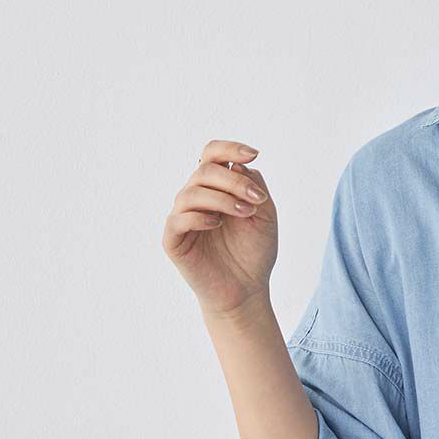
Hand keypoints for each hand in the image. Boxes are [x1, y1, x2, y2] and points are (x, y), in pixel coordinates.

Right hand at [162, 139, 277, 316]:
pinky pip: (178, 219)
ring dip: (222, 198)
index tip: (254, 154)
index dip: (230, 148)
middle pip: (205, 170)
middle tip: (255, 200)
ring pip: (191, 192)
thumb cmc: (254, 252)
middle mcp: (196, 198)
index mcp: (216, 188)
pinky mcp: (173, 240)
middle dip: (233, 180)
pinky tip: (218, 224)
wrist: (247, 290)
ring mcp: (182, 218)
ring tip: (244, 213)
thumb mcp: (265, 214)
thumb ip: (255, 186)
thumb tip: (237, 165)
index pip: (212, 155)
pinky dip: (199, 216)